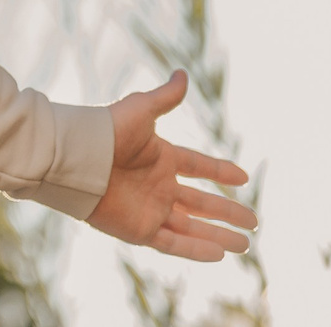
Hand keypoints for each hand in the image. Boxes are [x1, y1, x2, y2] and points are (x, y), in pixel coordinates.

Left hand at [88, 70, 257, 261]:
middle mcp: (158, 186)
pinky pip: (174, 244)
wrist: (76, 157)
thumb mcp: (140, 110)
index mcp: (160, 157)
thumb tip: (183, 74)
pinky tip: (219, 255)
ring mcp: (150, 209)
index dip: (221, 172)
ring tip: (246, 246)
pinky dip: (196, 250)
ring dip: (219, 236)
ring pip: (192, 227)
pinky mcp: (139, 230)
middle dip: (227, 212)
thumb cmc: (106, 130)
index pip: (198, 166)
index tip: (244, 178)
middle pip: (201, 202)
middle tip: (254, 221)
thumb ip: (165, 97)